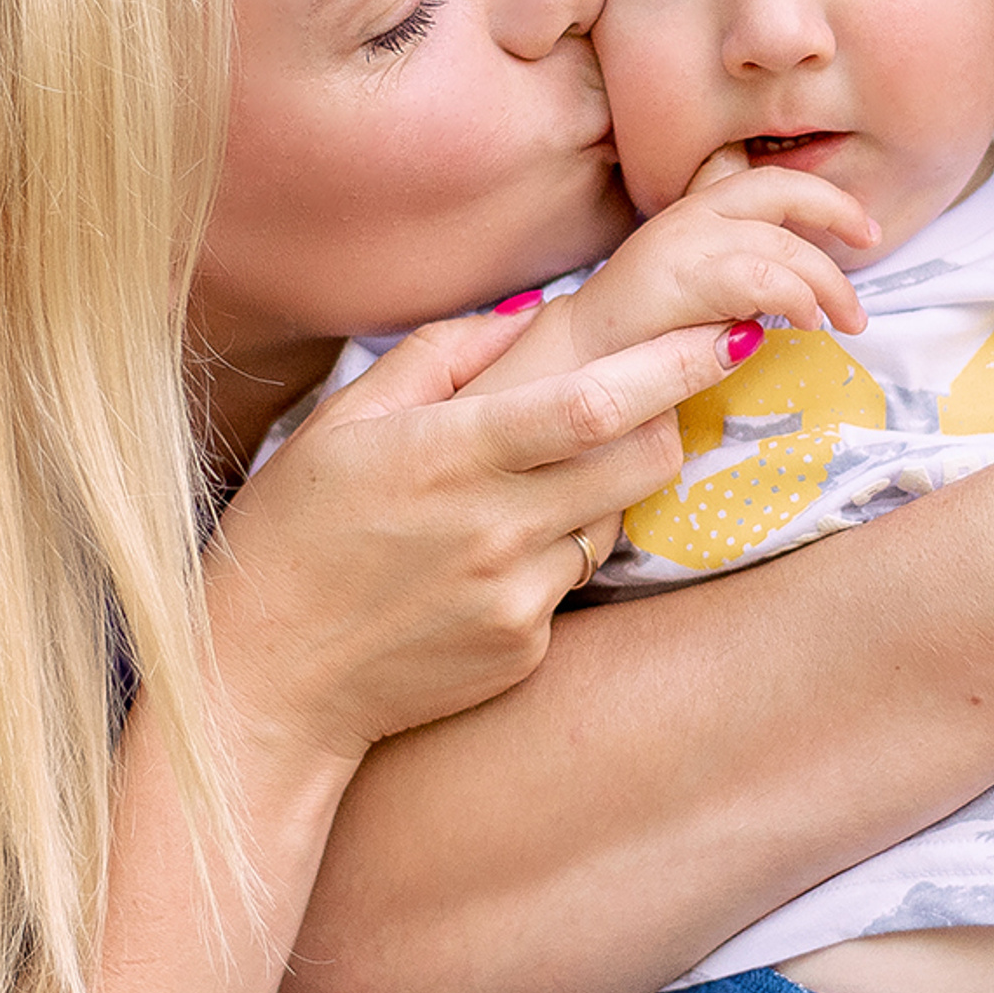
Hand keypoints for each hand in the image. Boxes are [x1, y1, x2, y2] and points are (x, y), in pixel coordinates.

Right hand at [204, 311, 749, 762]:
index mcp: (448, 456)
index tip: (730, 333)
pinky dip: (552, 555)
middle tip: (648, 404)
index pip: (593, 405)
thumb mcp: (342, 423)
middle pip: (642, 462)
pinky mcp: (524, 649)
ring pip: (611, 520)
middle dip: (668, 422)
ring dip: (596, 490)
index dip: (674, 367)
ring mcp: (516, 596)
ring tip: (519, 493)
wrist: (263, 682)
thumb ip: (440, 354)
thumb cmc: (292, 535)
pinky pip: (572, 580)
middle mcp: (494, 528)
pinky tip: (480, 565)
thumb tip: (532, 310)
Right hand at [567, 167, 877, 361]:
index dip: (823, 195)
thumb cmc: (639, 336)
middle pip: (780, 189)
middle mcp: (689, 212)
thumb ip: (737, 269)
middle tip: (869, 250)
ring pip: (781, 242)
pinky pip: (758, 277)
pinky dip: (794, 297)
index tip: (862, 228)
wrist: (577, 365)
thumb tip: (793, 276)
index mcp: (696, 210)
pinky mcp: (680, 277)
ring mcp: (682, 240)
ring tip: (842, 320)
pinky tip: (804, 323)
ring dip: (826, 282)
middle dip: (838, 214)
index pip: (767, 179)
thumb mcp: (697, 288)